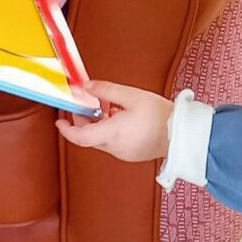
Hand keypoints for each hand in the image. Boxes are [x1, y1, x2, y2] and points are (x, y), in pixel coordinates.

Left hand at [56, 80, 173, 161]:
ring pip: (102, 139)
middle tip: (87, 104)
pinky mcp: (131, 154)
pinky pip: (114, 142)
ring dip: (99, 123)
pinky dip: (110, 130)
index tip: (60, 120)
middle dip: (84, 120)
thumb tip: (86, 87)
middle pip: (90, 136)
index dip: (66, 129)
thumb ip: (106, 90)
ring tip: (109, 105)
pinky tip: (121, 115)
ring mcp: (123, 153)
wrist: (181, 134)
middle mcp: (114, 147)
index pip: (79, 137)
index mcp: (111, 134)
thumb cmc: (159, 115)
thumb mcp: (131, 95)